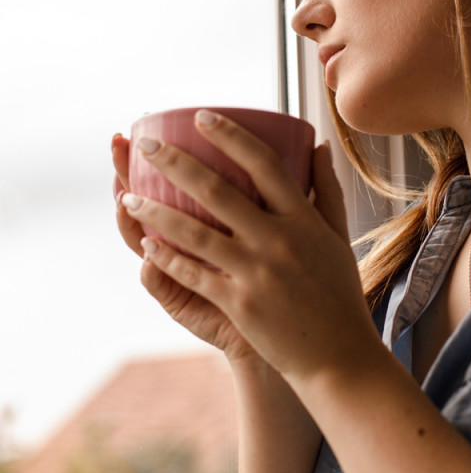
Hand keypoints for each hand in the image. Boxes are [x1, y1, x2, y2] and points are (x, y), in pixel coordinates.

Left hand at [119, 111, 377, 381]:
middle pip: (217, 190)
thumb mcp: (339, 236)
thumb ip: (326, 189)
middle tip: (145, 143)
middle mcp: (278, 240)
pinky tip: (146, 244)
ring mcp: (256, 272)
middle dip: (174, 162)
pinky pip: (194, 274)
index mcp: (304, 219)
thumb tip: (318, 146)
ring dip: (155, 211)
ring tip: (128, 196)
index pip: (266, 164)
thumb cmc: (339, 293)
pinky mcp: (239, 303)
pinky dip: (167, 257)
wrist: (338, 356)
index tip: (203, 116)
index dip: (232, 136)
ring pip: (194, 233)